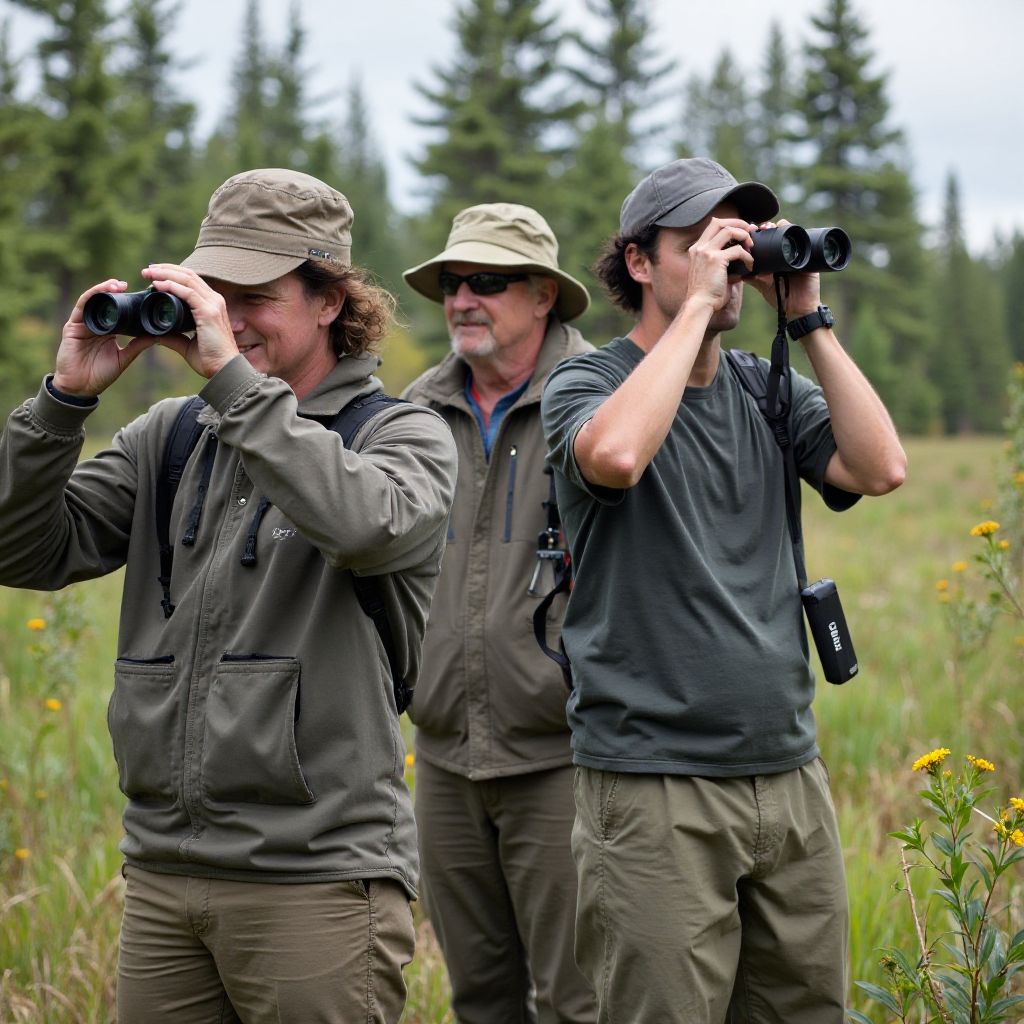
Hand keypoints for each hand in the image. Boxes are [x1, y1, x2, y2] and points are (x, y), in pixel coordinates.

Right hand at [52, 280, 157, 396]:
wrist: (80, 388)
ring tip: (117, 285)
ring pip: (93, 300)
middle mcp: (94, 323)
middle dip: (116, 290)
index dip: (128, 300)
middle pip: (105, 301)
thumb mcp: (124, 358)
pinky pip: (81, 307)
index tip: (143, 294)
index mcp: (108, 329)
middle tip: (130, 284)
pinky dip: (91, 297)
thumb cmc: (100, 374)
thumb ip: (138, 346)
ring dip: (104, 289)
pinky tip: (102, 292)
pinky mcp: (72, 326)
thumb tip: (158, 335)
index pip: (118, 309)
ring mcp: (82, 323)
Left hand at [141, 264, 238, 378]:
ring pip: (187, 279)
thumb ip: (174, 338)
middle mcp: (214, 300)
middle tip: (147, 270)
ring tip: (148, 273)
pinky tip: (158, 285)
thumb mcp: (187, 346)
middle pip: (188, 275)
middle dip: (166, 269)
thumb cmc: (211, 360)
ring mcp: (213, 305)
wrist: (225, 371)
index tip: (153, 275)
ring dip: (165, 273)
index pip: (191, 281)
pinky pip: (188, 293)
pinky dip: (171, 286)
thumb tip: (156, 334)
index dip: (172, 274)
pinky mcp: (209, 312)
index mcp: (212, 305)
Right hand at [685, 216, 755, 311]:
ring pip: (729, 231)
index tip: (742, 231)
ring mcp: (706, 252)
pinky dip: (748, 256)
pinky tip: (750, 265)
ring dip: (744, 236)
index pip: (713, 225)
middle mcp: (699, 247)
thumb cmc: (708, 293)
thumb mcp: (711, 272)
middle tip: (750, 232)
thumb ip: (722, 260)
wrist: (700, 305)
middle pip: (720, 222)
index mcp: (696, 249)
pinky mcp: (716, 260)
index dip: (730, 224)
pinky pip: (738, 250)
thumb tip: (740, 254)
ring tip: (751, 247)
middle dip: (738, 223)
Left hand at [743, 219, 822, 317]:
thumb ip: (753, 278)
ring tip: (773, 226)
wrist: (798, 308)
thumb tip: (738, 271)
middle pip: (778, 233)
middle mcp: (786, 254)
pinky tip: (790, 231)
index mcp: (774, 258)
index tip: (750, 229)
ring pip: (790, 233)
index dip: (759, 233)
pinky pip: (805, 242)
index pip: (767, 240)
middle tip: (760, 226)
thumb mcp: (763, 286)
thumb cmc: (780, 297)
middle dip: (769, 226)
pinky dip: (798, 235)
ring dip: (782, 226)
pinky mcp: (809, 257)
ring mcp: (798, 254)